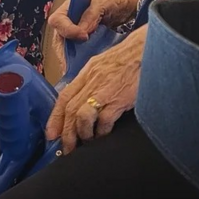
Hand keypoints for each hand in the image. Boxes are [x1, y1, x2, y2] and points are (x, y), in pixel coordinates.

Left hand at [46, 27, 145, 153]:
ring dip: (81, 133)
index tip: (51, 134)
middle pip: (70, 110)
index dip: (55, 118)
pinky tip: (104, 134)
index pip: (64, 97)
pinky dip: (101, 131)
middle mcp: (92, 81)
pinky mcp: (120, 99)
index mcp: (88, 72)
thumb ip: (92, 80)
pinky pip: (104, 120)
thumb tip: (82, 99)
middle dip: (66, 133)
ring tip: (85, 142)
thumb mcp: (104, 64)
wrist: (148, 50)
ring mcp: (105, 90)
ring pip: (82, 116)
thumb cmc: (130, 58)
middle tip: (67, 147)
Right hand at [47, 0, 139, 60]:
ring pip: (65, 49)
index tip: (83, 36)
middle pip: (59, 38)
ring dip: (70, 59)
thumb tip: (82, 31)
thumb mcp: (103, 3)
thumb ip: (91, 15)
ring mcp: (74, 34)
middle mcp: (68, 22)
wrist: (124, 8)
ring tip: (77, 70)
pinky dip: (78, 62)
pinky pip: (75, 54)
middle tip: (74, 63)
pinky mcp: (82, 44)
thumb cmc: (112, 1)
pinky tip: (83, 68)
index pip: (57, 20)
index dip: (67, 30)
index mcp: (69, 8)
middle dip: (65, 52)